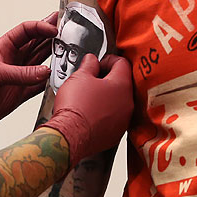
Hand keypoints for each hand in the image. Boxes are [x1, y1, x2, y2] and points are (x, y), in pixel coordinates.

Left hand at [0, 13, 57, 143]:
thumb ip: (20, 74)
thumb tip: (44, 72)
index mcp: (2, 48)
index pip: (26, 31)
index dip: (40, 27)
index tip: (54, 28)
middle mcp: (11, 61)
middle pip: (36, 44)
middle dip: (52, 37)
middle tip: (69, 29)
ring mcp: (16, 78)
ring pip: (40, 64)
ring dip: (53, 57)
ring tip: (70, 50)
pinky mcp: (17, 96)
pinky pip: (38, 86)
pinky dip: (48, 83)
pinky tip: (59, 77)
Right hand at [41, 53, 132, 168]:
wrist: (68, 136)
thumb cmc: (75, 108)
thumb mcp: (79, 77)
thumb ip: (89, 64)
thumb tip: (91, 60)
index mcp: (121, 85)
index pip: (122, 63)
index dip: (108, 59)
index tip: (97, 63)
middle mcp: (127, 103)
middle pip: (122, 83)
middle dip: (106, 79)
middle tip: (90, 79)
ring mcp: (123, 120)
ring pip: (118, 102)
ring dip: (106, 97)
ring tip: (88, 97)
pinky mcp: (115, 134)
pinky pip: (113, 118)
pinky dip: (104, 114)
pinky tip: (90, 112)